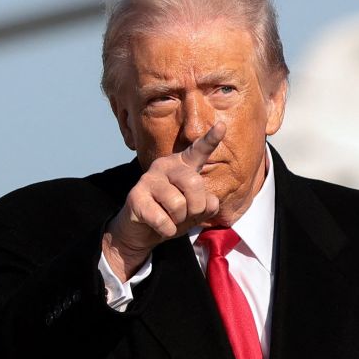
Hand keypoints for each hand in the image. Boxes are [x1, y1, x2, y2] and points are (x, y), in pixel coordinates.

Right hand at [102, 122, 224, 281]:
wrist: (141, 232)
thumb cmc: (173, 216)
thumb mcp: (196, 210)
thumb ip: (208, 203)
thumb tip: (209, 202)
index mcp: (183, 165)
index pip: (199, 150)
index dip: (211, 139)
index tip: (222, 126)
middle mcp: (164, 166)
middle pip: (194, 183)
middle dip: (196, 206)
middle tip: (187, 214)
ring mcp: (148, 180)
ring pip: (178, 204)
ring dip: (179, 220)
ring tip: (170, 218)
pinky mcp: (135, 197)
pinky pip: (164, 220)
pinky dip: (167, 230)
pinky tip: (159, 226)